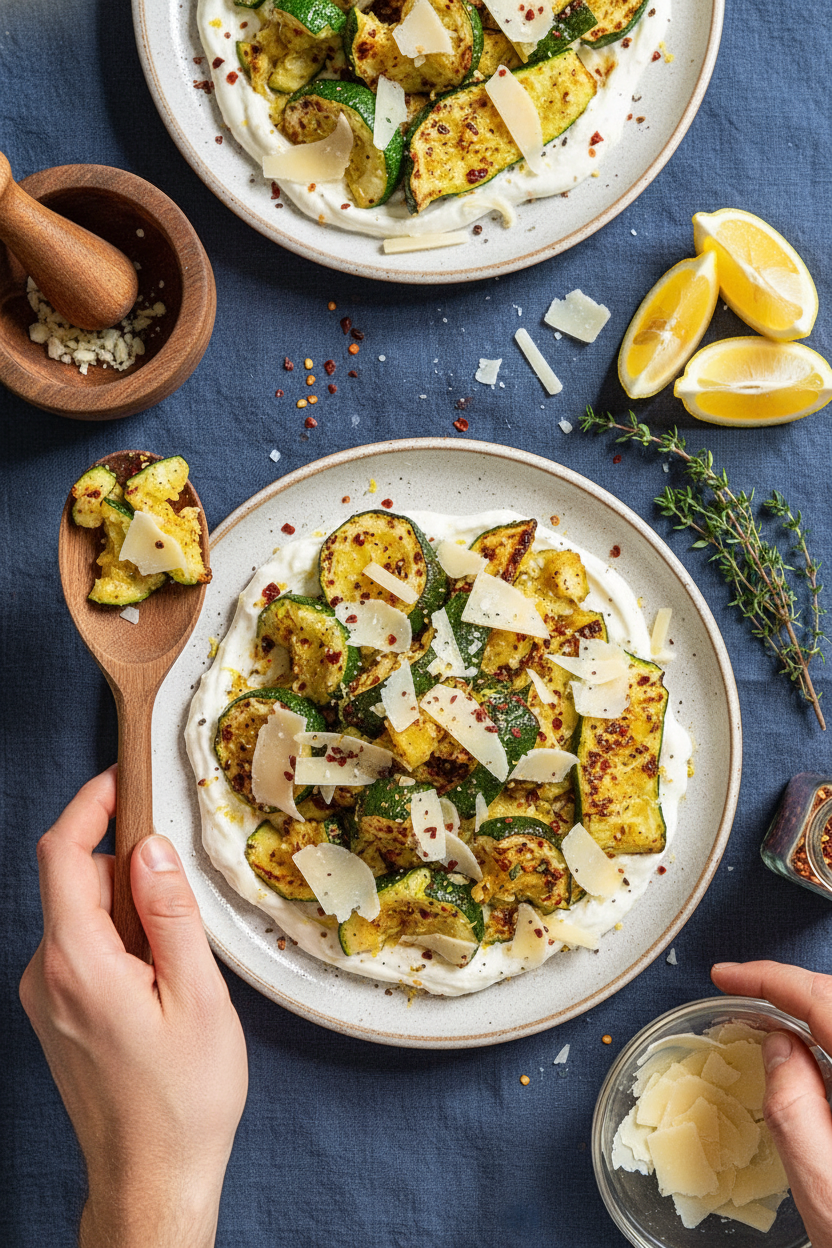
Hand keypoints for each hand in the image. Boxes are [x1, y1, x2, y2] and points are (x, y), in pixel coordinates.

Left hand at [19, 766, 247, 1247]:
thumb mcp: (197, 997)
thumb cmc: (184, 1099)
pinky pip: (82, 948)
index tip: (124, 779)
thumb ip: (171, 914)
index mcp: (78, 962)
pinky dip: (120, 939)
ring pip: (81, 915)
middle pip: (75, 879)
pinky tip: (160, 981)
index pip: (62, 853)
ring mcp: (45, 997)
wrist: (151, 1181)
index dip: (89, 803)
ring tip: (181, 959)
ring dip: (129, 908)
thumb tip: (152, 847)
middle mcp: (46, 974)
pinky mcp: (56, 1014)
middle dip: (128, 865)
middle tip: (186, 891)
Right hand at [712, 959, 831, 1247]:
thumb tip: (779, 1044)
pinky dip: (829, 1032)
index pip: (821, 1000)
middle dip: (789, 985)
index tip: (728, 976)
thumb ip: (793, 1103)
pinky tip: (810, 1050)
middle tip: (741, 988)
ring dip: (812, 1006)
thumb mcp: (820, 1180)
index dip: (768, 979)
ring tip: (768, 1011)